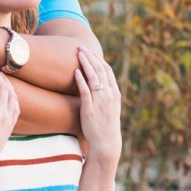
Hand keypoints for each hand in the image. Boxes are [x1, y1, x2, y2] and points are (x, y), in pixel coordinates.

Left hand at [73, 47, 121, 163]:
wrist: (106, 142)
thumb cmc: (106, 125)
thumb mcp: (110, 107)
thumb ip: (105, 95)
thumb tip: (97, 84)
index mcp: (114, 93)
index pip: (107, 71)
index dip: (98, 59)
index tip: (90, 52)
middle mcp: (109, 95)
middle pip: (99, 70)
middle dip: (90, 57)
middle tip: (80, 48)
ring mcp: (100, 101)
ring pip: (93, 77)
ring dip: (85, 63)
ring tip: (77, 54)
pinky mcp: (90, 109)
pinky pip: (85, 91)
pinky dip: (81, 80)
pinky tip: (76, 72)